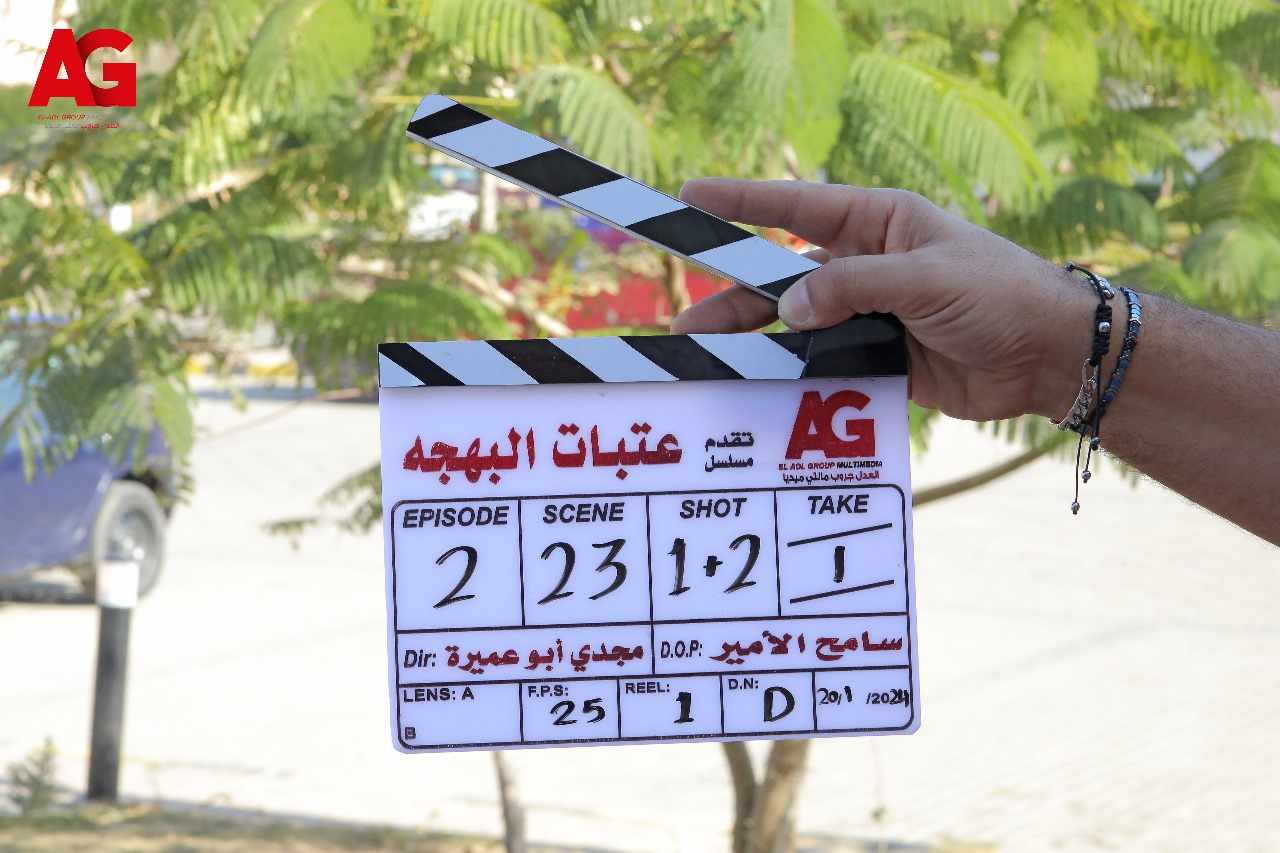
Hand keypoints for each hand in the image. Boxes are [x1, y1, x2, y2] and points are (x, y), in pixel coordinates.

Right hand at [671, 179, 1091, 421]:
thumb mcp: (925, 278)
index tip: (690, 194)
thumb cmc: (999, 294)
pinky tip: (757, 387)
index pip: (796, 206)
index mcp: (878, 223)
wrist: (1050, 357)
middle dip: (734, 296)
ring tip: (705, 356)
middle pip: (783, 278)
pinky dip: (791, 376)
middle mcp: (865, 265)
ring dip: (753, 341)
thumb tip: (787, 310)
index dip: (742, 201)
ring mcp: (868, 315)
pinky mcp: (878, 359)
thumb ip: (853, 288)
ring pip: (795, 326)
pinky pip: (821, 365)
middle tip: (685, 319)